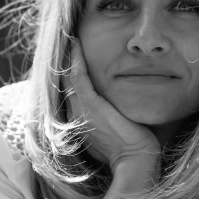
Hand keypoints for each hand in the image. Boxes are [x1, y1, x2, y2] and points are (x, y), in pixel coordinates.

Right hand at [66, 39, 160, 175]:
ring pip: (66, 77)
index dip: (67, 73)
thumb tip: (118, 109)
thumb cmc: (133, 151)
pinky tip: (76, 44)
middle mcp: (74, 115)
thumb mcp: (117, 132)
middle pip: (62, 82)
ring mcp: (80, 110)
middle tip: (65, 39)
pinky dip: (75, 59)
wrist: (136, 163)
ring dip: (66, 55)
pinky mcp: (90, 105)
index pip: (69, 91)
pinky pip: (77, 76)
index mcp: (79, 122)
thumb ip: (112, 119)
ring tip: (69, 36)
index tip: (73, 55)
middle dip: (62, 61)